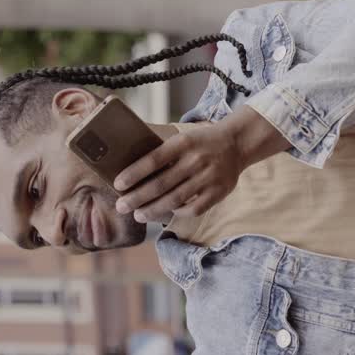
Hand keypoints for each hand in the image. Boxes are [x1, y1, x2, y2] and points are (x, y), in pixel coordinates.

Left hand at [113, 106, 286, 223]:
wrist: (236, 143)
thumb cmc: (201, 143)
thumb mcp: (183, 139)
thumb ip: (163, 154)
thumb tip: (132, 173)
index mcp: (183, 143)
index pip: (153, 160)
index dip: (133, 174)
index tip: (117, 185)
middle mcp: (195, 160)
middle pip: (160, 184)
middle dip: (137, 198)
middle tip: (121, 206)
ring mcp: (208, 178)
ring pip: (174, 200)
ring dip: (153, 210)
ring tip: (138, 215)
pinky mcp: (218, 192)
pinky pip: (193, 209)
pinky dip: (178, 213)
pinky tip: (167, 213)